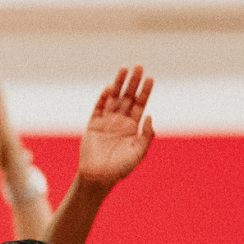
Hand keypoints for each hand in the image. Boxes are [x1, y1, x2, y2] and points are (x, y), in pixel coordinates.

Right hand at [77, 66, 155, 187]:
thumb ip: (147, 135)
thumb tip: (149, 116)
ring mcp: (106, 121)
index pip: (140, 104)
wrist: (98, 177)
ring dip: (119, 84)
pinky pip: (99, 108)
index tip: (150, 79)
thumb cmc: (120, 168)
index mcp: (133, 127)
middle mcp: (120, 121)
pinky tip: (109, 89)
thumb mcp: (139, 153)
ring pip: (114, 98)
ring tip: (124, 69)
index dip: (145, 91)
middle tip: (138, 66)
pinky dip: (103, 98)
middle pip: (128, 96)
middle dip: (133, 82)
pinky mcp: (93, 124)